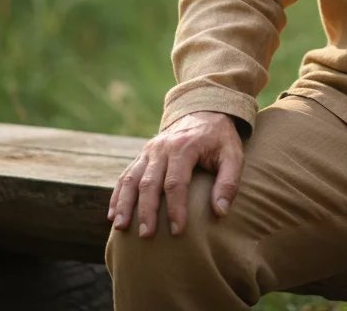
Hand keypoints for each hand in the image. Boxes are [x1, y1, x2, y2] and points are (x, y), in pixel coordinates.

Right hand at [107, 111, 243, 238]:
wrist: (204, 110)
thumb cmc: (220, 139)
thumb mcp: (233, 154)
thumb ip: (229, 182)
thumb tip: (220, 212)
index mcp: (185, 147)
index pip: (176, 182)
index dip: (176, 209)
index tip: (178, 232)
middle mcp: (163, 148)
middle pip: (150, 183)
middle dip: (147, 211)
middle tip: (147, 236)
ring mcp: (150, 150)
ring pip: (132, 179)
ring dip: (125, 204)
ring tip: (121, 228)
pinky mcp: (143, 155)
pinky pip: (126, 175)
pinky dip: (118, 195)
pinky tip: (113, 215)